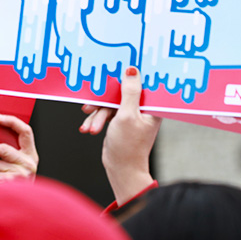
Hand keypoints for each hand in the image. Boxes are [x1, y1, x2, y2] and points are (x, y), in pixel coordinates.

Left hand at [0, 114, 38, 183]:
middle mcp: (29, 163)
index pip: (26, 132)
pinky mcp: (14, 184)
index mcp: (31, 155)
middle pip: (2, 148)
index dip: (13, 121)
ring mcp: (22, 174)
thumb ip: (6, 157)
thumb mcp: (15, 168)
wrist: (21, 211)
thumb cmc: (13, 187)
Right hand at [80, 67, 160, 204]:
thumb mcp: (126, 115)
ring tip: (91, 128)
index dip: (126, 76)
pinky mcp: (120, 121)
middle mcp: (142, 109)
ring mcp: (130, 115)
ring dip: (97, 115)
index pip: (140, 82)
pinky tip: (89, 128)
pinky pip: (105, 113)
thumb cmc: (128, 147)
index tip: (112, 72)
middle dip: (103, 103)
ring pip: (109, 103)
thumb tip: (131, 70)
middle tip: (90, 106)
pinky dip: (96, 120)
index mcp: (151, 106)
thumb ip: (129, 92)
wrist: (121, 170)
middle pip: (119, 93)